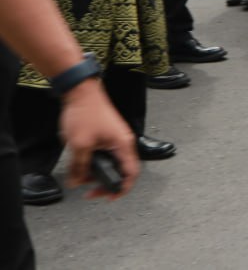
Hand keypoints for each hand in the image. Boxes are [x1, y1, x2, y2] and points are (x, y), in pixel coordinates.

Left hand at [60, 79, 139, 198]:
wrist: (80, 91)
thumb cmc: (85, 114)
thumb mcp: (80, 145)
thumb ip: (79, 167)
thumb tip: (76, 183)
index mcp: (123, 145)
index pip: (130, 173)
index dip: (122, 189)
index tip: (108, 197)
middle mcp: (122, 142)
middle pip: (120, 170)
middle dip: (104, 182)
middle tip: (89, 191)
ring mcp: (114, 138)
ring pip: (109, 163)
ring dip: (96, 173)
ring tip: (79, 176)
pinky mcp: (105, 135)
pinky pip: (102, 154)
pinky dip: (92, 163)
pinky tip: (79, 164)